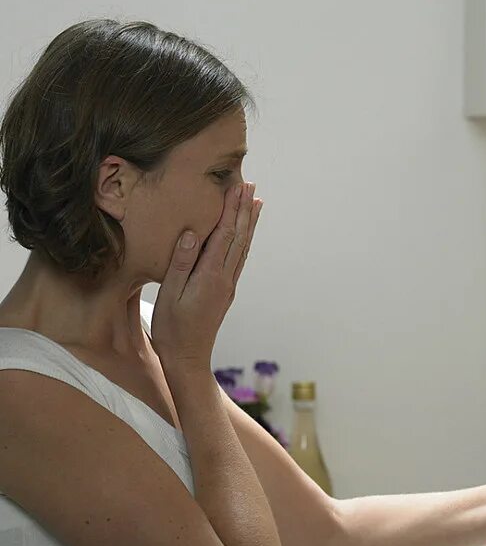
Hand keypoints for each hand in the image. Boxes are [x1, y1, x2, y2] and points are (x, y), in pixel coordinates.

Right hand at [151, 182, 262, 371]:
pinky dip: (243, 241)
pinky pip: (238, 259)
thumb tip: (193, 234)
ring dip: (248, 224)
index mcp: (211, 277)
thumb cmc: (172, 329)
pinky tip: (244, 235)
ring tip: (255, 203)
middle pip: (239, 238)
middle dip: (244, 211)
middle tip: (251, 186)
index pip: (224, 236)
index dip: (231, 210)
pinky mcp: (225, 292)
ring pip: (242, 248)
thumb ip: (181, 263)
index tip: (236, 188)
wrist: (188, 359)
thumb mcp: (169, 295)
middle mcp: (225, 279)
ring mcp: (228, 286)